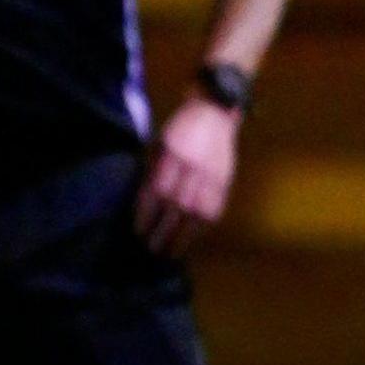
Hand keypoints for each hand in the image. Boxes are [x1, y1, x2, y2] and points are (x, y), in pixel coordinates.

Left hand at [137, 98, 241, 258]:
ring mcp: (211, 175)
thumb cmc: (180, 127)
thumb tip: (145, 204)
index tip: (139, 231)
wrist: (214, 112)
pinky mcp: (225, 179)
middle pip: (177, 207)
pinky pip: (215, 208)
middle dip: (163, 232)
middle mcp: (192, 168)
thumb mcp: (160, 144)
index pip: (157, 193)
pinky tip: (194, 236)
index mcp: (172, 157)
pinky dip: (203, 226)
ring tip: (173, 252)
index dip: (146, 215)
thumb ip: (153, 171)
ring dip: (185, 236)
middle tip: (152, 248)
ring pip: (198, 213)